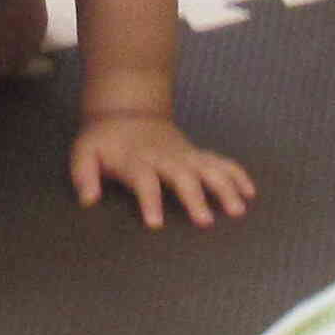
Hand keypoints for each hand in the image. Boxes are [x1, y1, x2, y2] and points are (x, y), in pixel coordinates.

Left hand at [68, 109, 254, 228]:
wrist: (126, 111)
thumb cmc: (105, 141)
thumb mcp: (84, 153)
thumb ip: (84, 175)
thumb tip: (88, 200)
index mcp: (136, 160)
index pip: (144, 181)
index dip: (150, 201)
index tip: (156, 223)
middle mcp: (165, 158)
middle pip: (183, 176)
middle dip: (195, 197)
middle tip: (206, 222)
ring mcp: (184, 155)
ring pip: (209, 168)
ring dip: (224, 187)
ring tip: (237, 210)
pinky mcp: (196, 154)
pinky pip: (221, 162)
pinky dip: (237, 175)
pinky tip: (250, 193)